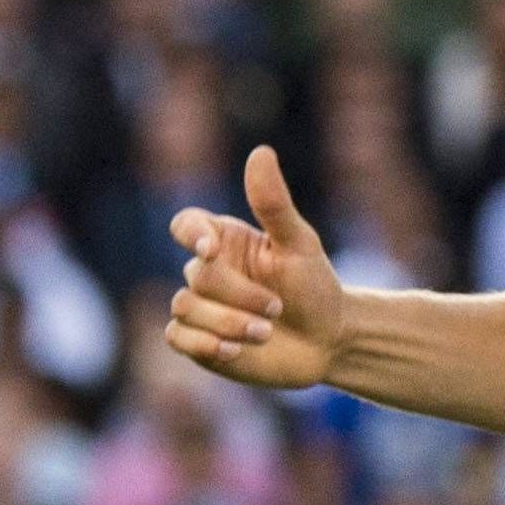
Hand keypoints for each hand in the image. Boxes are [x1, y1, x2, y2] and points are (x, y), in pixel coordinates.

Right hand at [163, 143, 346, 391]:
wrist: (327, 342)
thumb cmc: (315, 287)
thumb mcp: (300, 245)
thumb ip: (274, 204)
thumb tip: (260, 152)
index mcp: (224, 240)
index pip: (186, 225)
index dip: (192, 235)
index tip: (212, 251)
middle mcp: (206, 270)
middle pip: (196, 275)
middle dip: (238, 295)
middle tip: (277, 308)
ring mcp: (199, 305)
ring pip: (185, 307)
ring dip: (228, 323)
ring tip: (266, 333)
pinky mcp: (197, 340)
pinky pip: (177, 336)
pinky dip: (203, 344)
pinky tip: (234, 352)